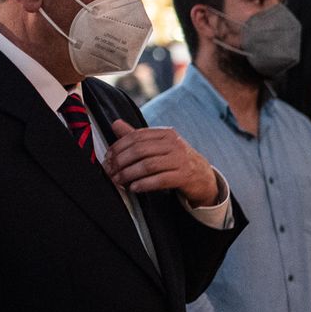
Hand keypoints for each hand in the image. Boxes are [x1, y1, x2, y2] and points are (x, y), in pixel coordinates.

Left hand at [104, 120, 219, 205]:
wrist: (203, 176)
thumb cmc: (176, 160)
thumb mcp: (159, 145)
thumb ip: (137, 136)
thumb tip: (115, 124)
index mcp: (165, 134)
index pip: (136, 137)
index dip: (119, 147)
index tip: (108, 158)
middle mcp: (174, 144)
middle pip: (140, 151)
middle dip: (121, 162)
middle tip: (110, 172)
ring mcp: (180, 160)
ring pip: (148, 165)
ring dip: (129, 174)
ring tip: (118, 181)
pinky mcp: (184, 176)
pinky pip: (160, 180)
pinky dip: (144, 184)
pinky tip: (134, 188)